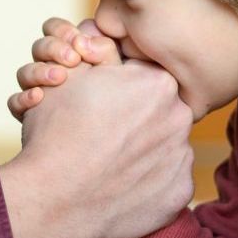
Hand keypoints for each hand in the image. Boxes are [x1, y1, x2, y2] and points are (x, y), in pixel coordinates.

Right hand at [0, 60, 194, 237]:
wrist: (54, 197)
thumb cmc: (57, 131)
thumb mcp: (69, 75)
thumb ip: (95, 51)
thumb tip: (104, 40)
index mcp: (156, 81)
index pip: (143, 74)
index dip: (119, 85)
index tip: (101, 99)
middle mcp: (179, 115)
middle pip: (158, 108)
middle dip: (133, 114)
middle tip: (101, 129)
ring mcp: (183, 156)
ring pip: (164, 143)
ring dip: (142, 147)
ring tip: (108, 157)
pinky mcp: (179, 192)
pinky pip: (167, 178)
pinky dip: (147, 180)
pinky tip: (120, 181)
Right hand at [7, 18, 121, 120]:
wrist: (100, 161)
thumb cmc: (117, 117)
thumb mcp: (120, 78)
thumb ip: (106, 52)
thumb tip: (84, 36)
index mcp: (74, 58)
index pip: (56, 31)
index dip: (62, 31)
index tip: (77, 42)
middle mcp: (54, 74)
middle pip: (39, 48)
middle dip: (53, 48)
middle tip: (72, 59)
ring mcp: (40, 96)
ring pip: (25, 73)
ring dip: (39, 71)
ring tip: (60, 78)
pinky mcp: (30, 119)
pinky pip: (14, 103)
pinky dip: (24, 98)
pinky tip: (38, 98)